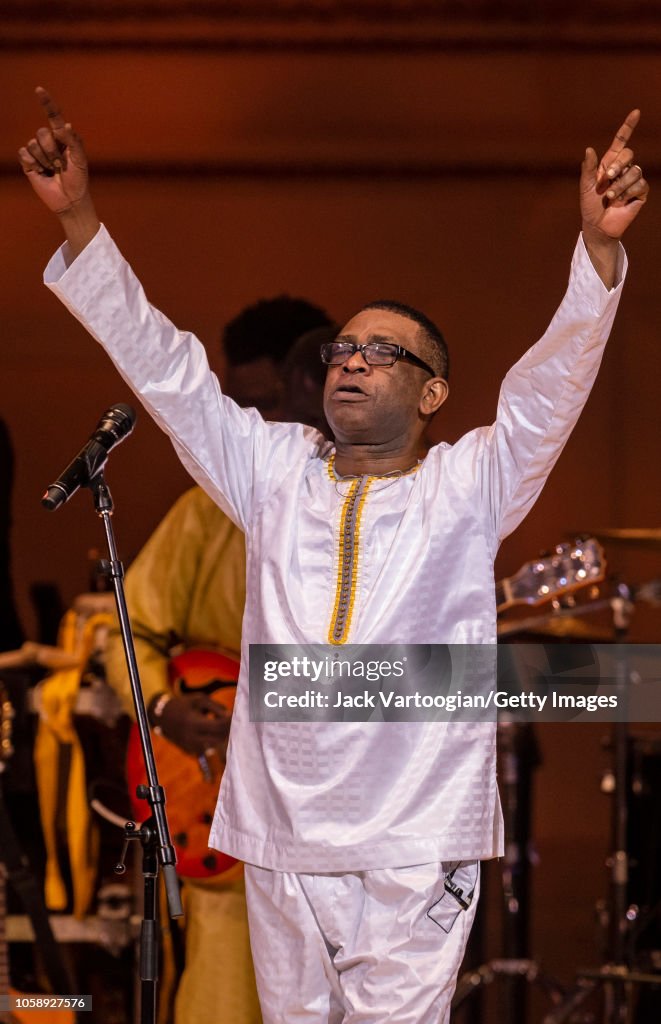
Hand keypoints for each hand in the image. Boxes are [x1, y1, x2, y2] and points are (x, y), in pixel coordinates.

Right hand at [18, 88, 89, 215]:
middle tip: (61, 165)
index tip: (39, 90)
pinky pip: (24, 153)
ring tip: (53, 170)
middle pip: (41, 133)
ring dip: (45, 160)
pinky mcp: (28, 162)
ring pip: (33, 144)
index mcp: (63, 137)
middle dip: (52, 150)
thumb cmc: (78, 179)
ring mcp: (38, 151)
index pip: (53, 116)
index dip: (46, 102)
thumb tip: (66, 125)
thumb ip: (73, 141)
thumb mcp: (80, 160)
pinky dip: (33, 164)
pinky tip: (42, 172)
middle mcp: (49, 141)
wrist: (70, 199)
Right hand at [156, 693, 231, 757]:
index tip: (234, 716)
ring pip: (215, 744)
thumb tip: (231, 716)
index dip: (229, 722)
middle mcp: (192, 738)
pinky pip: (208, 747)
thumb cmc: (185, 705)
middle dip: (227, 729)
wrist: (163, 716)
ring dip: (221, 735)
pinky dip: (213, 739)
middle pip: (219, 738)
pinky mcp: (191, 752)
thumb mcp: (200, 700)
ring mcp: (191, 747)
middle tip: (231, 719)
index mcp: (193, 723)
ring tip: (219, 722)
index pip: (218, 727)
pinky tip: (211, 729)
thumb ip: (217, 707)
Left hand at [580, 110, 648, 240]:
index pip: (622, 141)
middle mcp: (623, 169)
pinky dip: (627, 193)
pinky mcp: (640, 193)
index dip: (628, 126)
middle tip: (606, 179)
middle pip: (629, 154)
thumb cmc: (589, 206)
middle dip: (617, 166)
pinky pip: (640, 185)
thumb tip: (589, 149)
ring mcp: (632, 180)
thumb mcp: (585, 186)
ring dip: (620, 186)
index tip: (636, 112)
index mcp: (609, 164)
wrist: (597, 226)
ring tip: (610, 198)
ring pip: (634, 171)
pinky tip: (620, 202)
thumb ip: (588, 168)